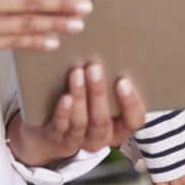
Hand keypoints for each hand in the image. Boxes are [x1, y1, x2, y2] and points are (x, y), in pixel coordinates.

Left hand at [6, 62, 145, 166]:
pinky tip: (64, 97)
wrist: (49, 130)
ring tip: (77, 72)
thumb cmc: (86, 101)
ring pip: (81, 122)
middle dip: (98, 92)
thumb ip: (111, 78)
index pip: (134, 119)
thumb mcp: (102, 93)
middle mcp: (101, 137)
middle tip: (94, 67)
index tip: (123, 81)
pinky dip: (64, 112)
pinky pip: (61, 127)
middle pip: (102, 120)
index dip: (131, 102)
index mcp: (120, 127)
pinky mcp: (56, 138)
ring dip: (80, 96)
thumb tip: (112, 45)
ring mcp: (78, 140)